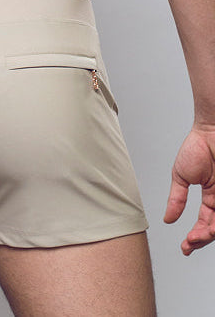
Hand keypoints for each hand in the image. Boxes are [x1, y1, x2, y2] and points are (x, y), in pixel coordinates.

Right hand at [164, 125, 214, 254]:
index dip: (195, 237)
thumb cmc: (197, 147)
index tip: (185, 246)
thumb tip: (168, 218)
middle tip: (192, 242)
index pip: (205, 223)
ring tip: (203, 234)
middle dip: (203, 239)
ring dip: (212, 233)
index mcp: (211, 197)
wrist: (211, 131)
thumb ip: (176, 199)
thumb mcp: (181, 176)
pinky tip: (213, 227)